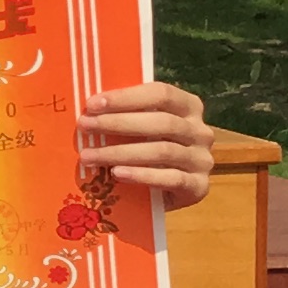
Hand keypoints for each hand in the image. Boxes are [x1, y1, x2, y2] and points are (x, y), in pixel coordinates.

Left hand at [79, 81, 216, 210]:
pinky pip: (171, 179)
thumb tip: (88, 107)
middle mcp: (201, 131)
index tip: (92, 104)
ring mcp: (202, 160)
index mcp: (189, 106)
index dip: (126, 97)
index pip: (161, 94)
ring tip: (89, 156)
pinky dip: (141, 175)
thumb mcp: (141, 129)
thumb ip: (126, 115)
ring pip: (162, 151)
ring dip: (120, 152)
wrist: (168, 193)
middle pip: (161, 122)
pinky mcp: (199, 186)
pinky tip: (116, 174)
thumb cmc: (148, 151)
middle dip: (118, 123)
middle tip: (85, 126)